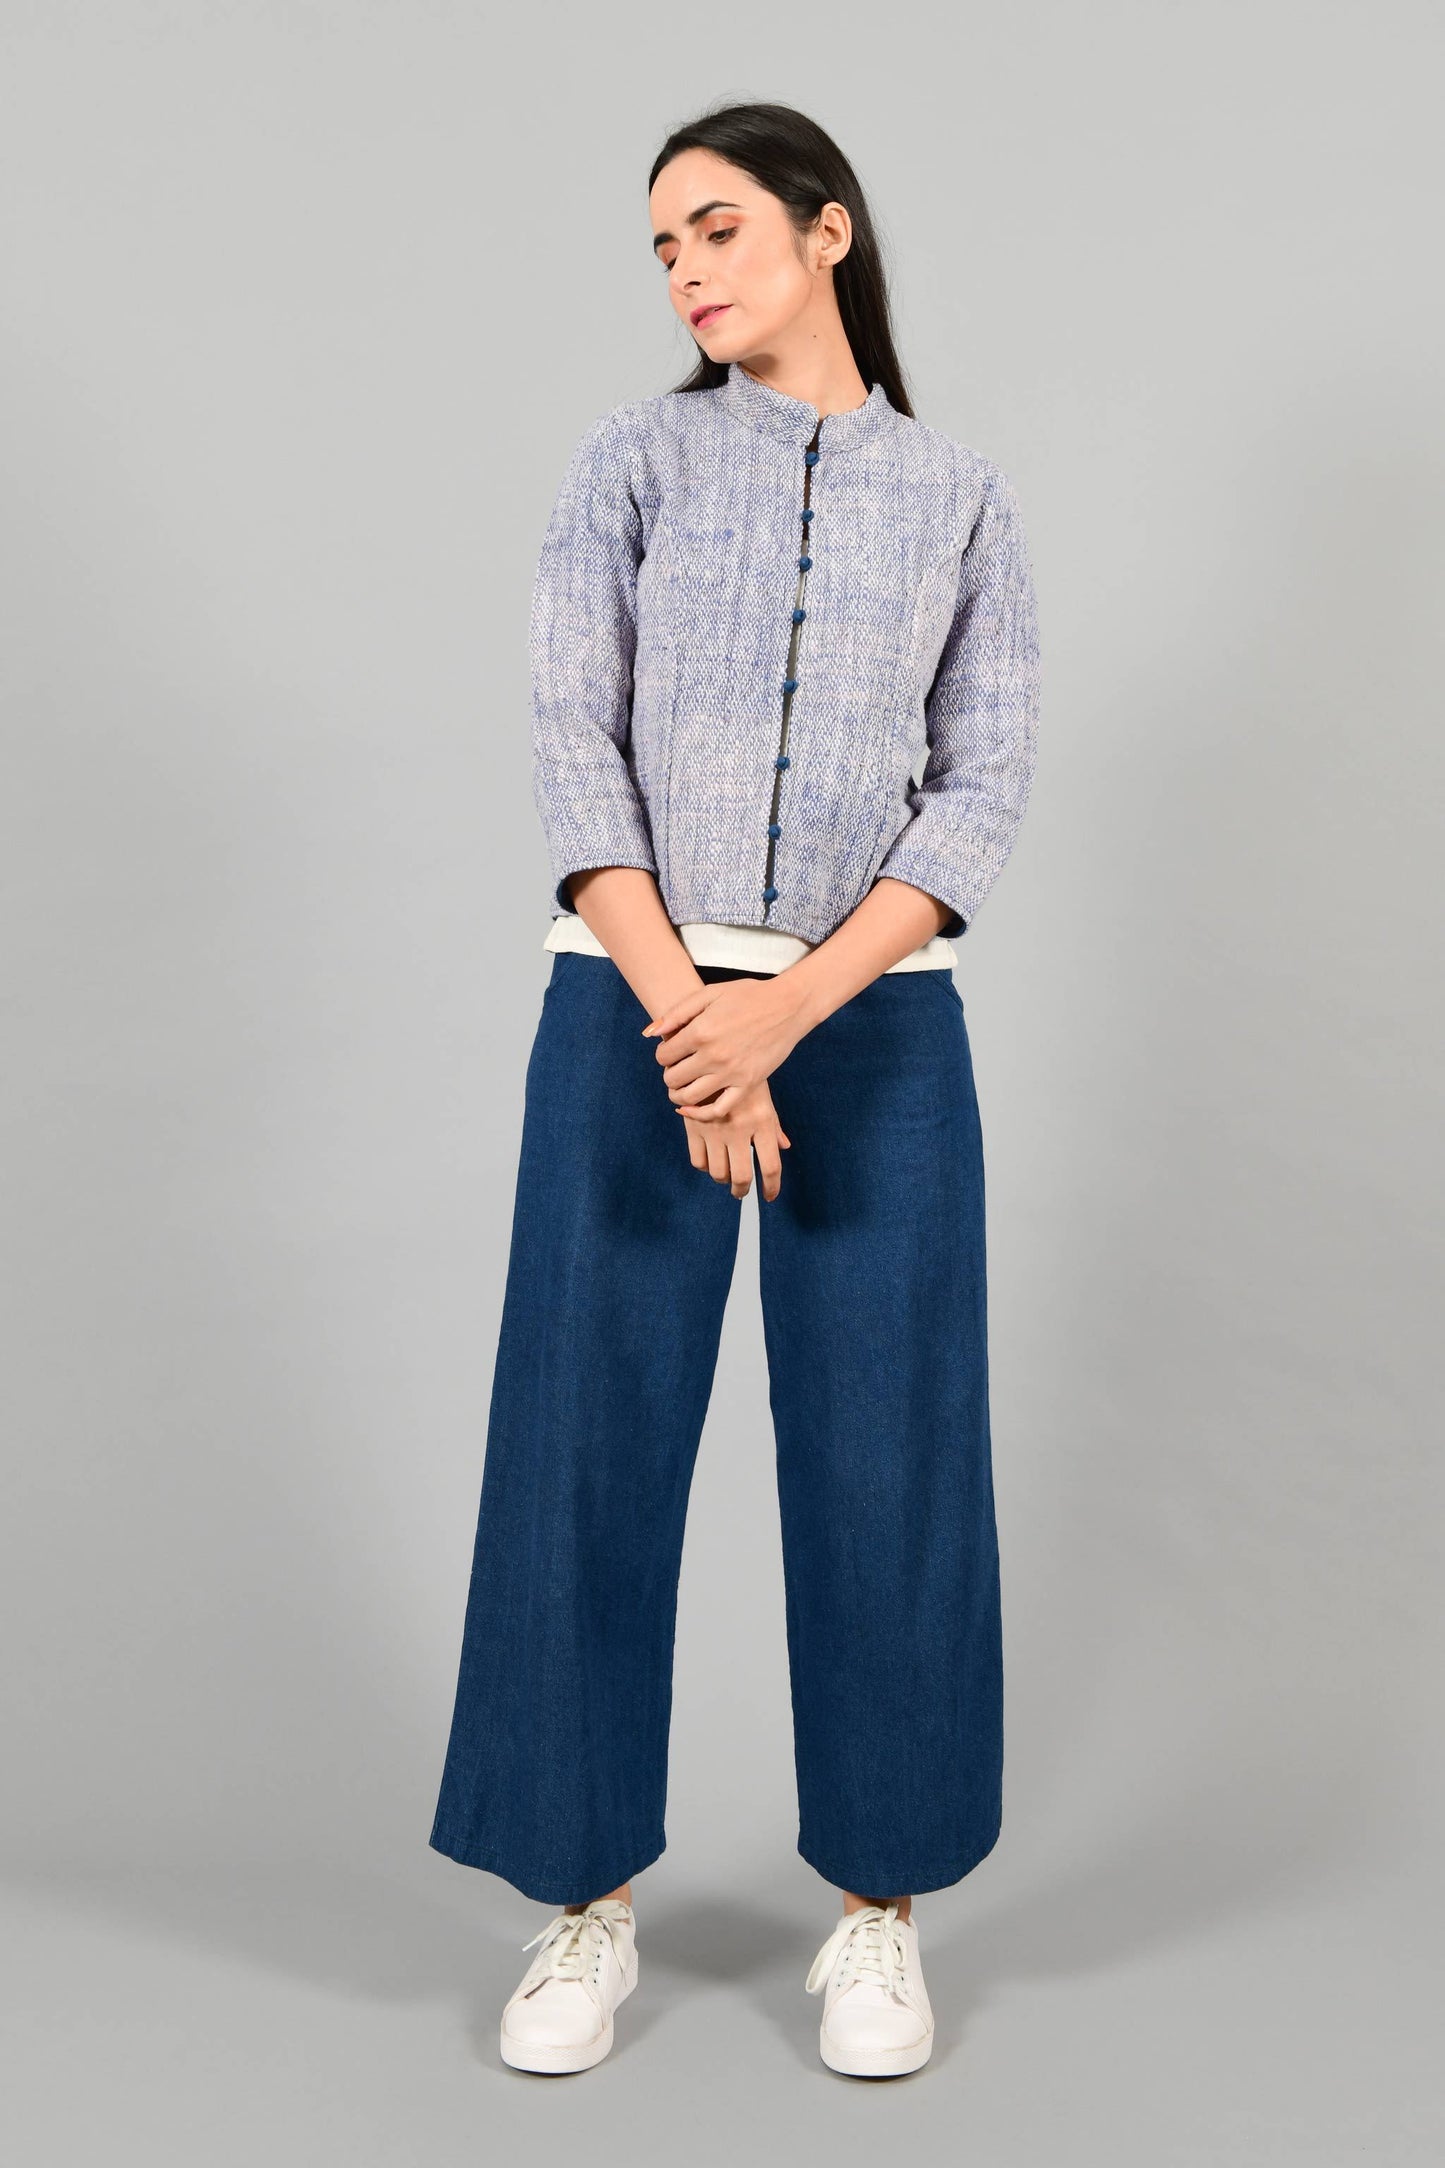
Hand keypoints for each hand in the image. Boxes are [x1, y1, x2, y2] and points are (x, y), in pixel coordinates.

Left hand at [641, 976, 805, 1119]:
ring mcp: (731, 1073)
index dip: (662, 1054)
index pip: (663, 1056)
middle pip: (673, 1078)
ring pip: (689, 1098)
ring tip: (682, 1086)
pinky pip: (718, 1110)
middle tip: (677, 1067)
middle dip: (669, 1074)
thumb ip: (676, 1013)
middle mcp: (713, 1055)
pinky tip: (691, 1108)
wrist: (788, 1005)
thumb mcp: (709, 993)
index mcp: (701, 1031)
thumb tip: (649, 1034)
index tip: (671, 1051)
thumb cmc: (748, 995)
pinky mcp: (748, 1085)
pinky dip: (700, 1114)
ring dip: (678, 1095)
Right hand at [678, 1078, 790, 1199]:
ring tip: (726, 1175)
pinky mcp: (694, 1127)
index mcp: (761, 1122)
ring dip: (723, 1179)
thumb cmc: (742, 1075)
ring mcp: (715, 1129)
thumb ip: (773, 1124)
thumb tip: (783, 1147)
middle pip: (742, 1177)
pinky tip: (710, 1160)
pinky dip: (705, 1167)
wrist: (710, 1053)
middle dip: (742, 1191)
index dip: (771, 1187)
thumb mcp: (763, 1097)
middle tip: (741, 1191)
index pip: (771, 1166)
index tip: (769, 1196)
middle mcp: (739, 1129)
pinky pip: (698, 1161)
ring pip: (718, 1172)